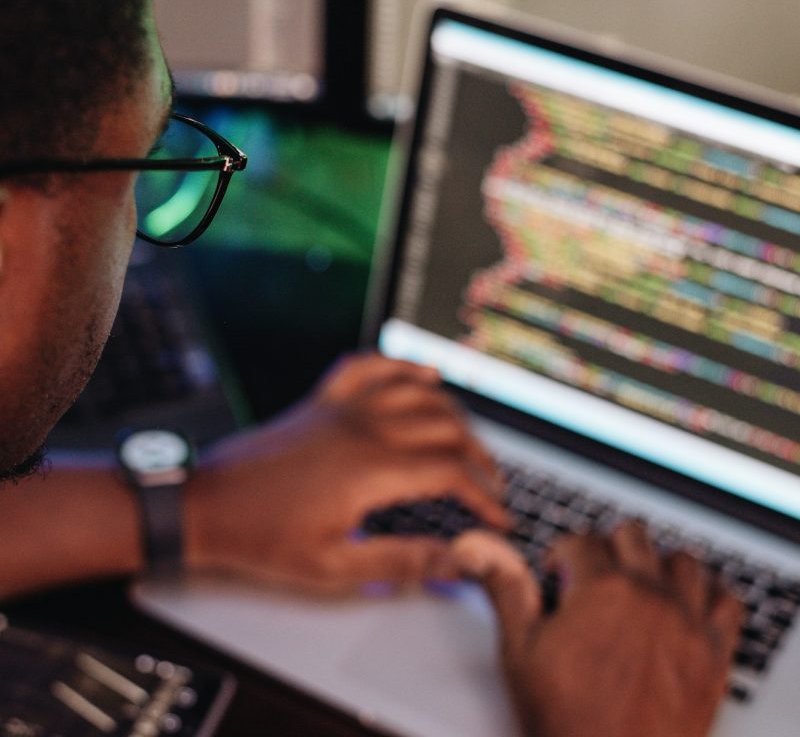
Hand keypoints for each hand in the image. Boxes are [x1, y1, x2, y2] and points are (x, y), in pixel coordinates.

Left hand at [185, 353, 508, 593]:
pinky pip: (368, 366)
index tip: (497, 517)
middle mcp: (363, 428)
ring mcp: (342, 408)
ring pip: (417, 391)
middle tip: (491, 483)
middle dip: (480, 456)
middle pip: (445, 427)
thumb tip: (454, 561)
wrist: (205, 504)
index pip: (451, 472)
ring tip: (469, 438)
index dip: (484, 496)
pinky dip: (400, 364)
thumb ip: (400, 561)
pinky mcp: (322, 401)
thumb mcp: (333, 567)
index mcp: (371, 469)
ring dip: (453, 412)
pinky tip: (421, 373)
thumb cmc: (261, 537)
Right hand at [452, 524, 742, 736]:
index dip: (561, 553)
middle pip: (634, 536)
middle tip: (592, 573)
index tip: (555, 571)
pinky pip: (727, 601)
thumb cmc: (567, 721)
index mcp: (601, 589)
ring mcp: (687, 622)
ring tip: (638, 582)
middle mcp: (649, 596)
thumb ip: (506, 590)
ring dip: (658, 563)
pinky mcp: (714, 652)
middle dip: (607, 547)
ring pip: (683, 560)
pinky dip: (709, 594)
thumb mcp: (521, 651)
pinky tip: (686, 604)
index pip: (582, 540)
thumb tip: (479, 550)